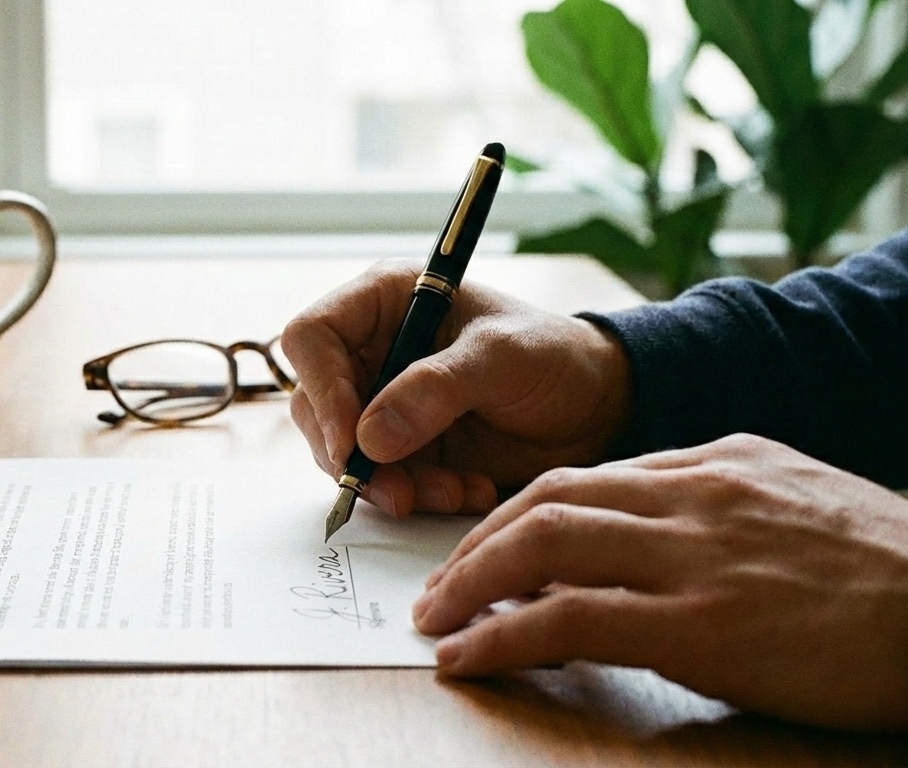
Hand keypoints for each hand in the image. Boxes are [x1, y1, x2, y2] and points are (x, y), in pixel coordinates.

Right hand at [281, 260, 630, 515]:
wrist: (595, 406)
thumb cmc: (552, 356)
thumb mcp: (500, 358)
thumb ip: (436, 389)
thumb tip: (368, 438)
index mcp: (383, 302)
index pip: (312, 338)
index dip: (321, 390)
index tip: (351, 444)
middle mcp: (371, 351)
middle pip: (316, 406)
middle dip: (355, 457)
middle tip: (399, 491)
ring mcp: (382, 402)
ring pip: (344, 454)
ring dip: (392, 485)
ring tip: (455, 491)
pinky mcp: (401, 447)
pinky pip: (382, 482)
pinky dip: (419, 496)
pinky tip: (468, 491)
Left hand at [413, 433, 907, 731]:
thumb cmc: (893, 573)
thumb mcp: (800, 503)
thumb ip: (720, 506)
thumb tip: (652, 533)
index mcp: (717, 460)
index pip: (588, 475)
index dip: (523, 513)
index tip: (490, 545)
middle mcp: (692, 493)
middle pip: (546, 498)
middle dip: (477, 540)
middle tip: (439, 583)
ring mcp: (690, 554)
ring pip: (541, 545)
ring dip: (469, 582)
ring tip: (434, 619)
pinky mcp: (694, 626)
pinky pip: (567, 620)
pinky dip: (501, 635)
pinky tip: (466, 655)